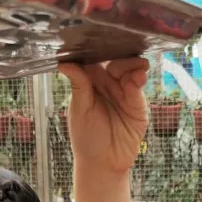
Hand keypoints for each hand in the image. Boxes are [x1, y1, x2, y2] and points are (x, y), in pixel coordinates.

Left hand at [59, 58, 148, 201]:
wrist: (103, 164)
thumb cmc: (86, 138)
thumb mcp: (79, 110)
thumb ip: (78, 85)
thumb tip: (64, 63)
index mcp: (90, 81)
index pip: (96, 58)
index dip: (99, 48)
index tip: (101, 37)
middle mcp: (108, 83)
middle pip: (116, 61)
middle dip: (120, 56)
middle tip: (121, 55)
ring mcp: (124, 92)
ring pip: (130, 71)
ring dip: (133, 66)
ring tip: (135, 67)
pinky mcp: (137, 105)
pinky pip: (138, 88)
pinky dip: (138, 81)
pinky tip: (138, 79)